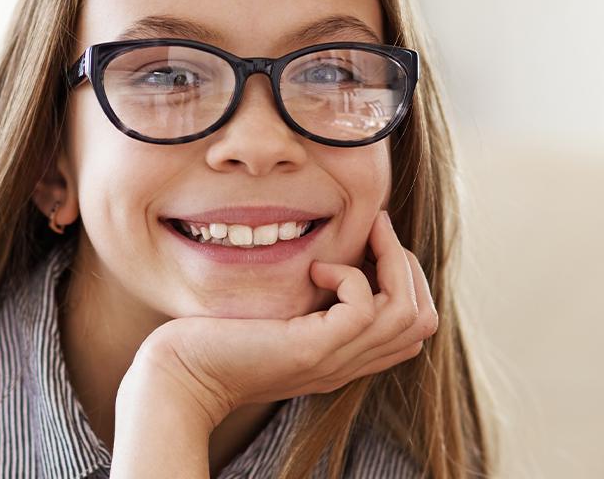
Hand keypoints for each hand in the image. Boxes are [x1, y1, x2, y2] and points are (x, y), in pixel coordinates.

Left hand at [125, 210, 437, 429]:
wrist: (180, 375)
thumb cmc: (216, 338)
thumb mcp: (278, 315)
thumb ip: (310, 298)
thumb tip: (331, 253)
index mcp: (344, 356)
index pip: (414, 327)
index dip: (407, 278)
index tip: (374, 239)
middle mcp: (347, 362)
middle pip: (423, 320)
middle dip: (408, 264)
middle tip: (375, 227)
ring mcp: (333, 359)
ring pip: (408, 315)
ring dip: (392, 261)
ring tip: (362, 233)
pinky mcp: (312, 350)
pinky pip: (364, 310)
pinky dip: (351, 276)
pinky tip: (317, 266)